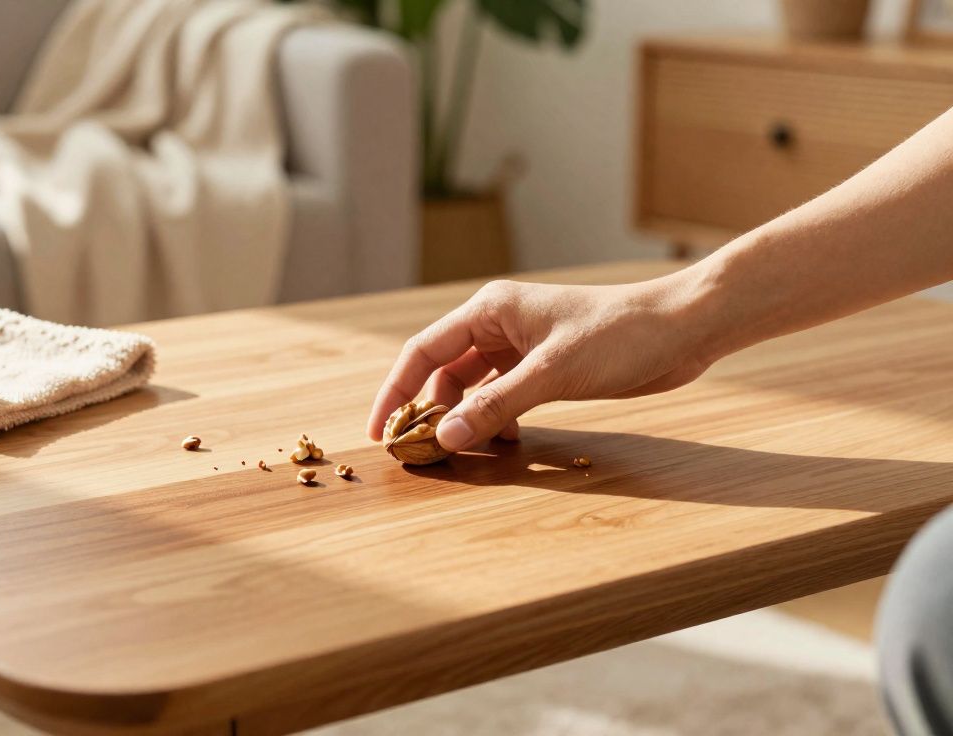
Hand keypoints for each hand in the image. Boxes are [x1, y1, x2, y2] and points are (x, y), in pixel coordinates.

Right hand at [366, 277, 716, 450]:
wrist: (682, 329)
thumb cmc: (620, 335)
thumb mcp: (553, 373)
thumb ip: (497, 406)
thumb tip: (447, 438)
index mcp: (489, 311)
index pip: (422, 352)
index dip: (395, 392)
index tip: (379, 432)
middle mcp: (497, 325)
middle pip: (442, 372)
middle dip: (429, 411)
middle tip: (419, 453)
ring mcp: (521, 347)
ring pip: (472, 388)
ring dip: (465, 419)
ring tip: (461, 453)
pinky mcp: (544, 367)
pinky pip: (502, 397)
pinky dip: (496, 420)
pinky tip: (506, 442)